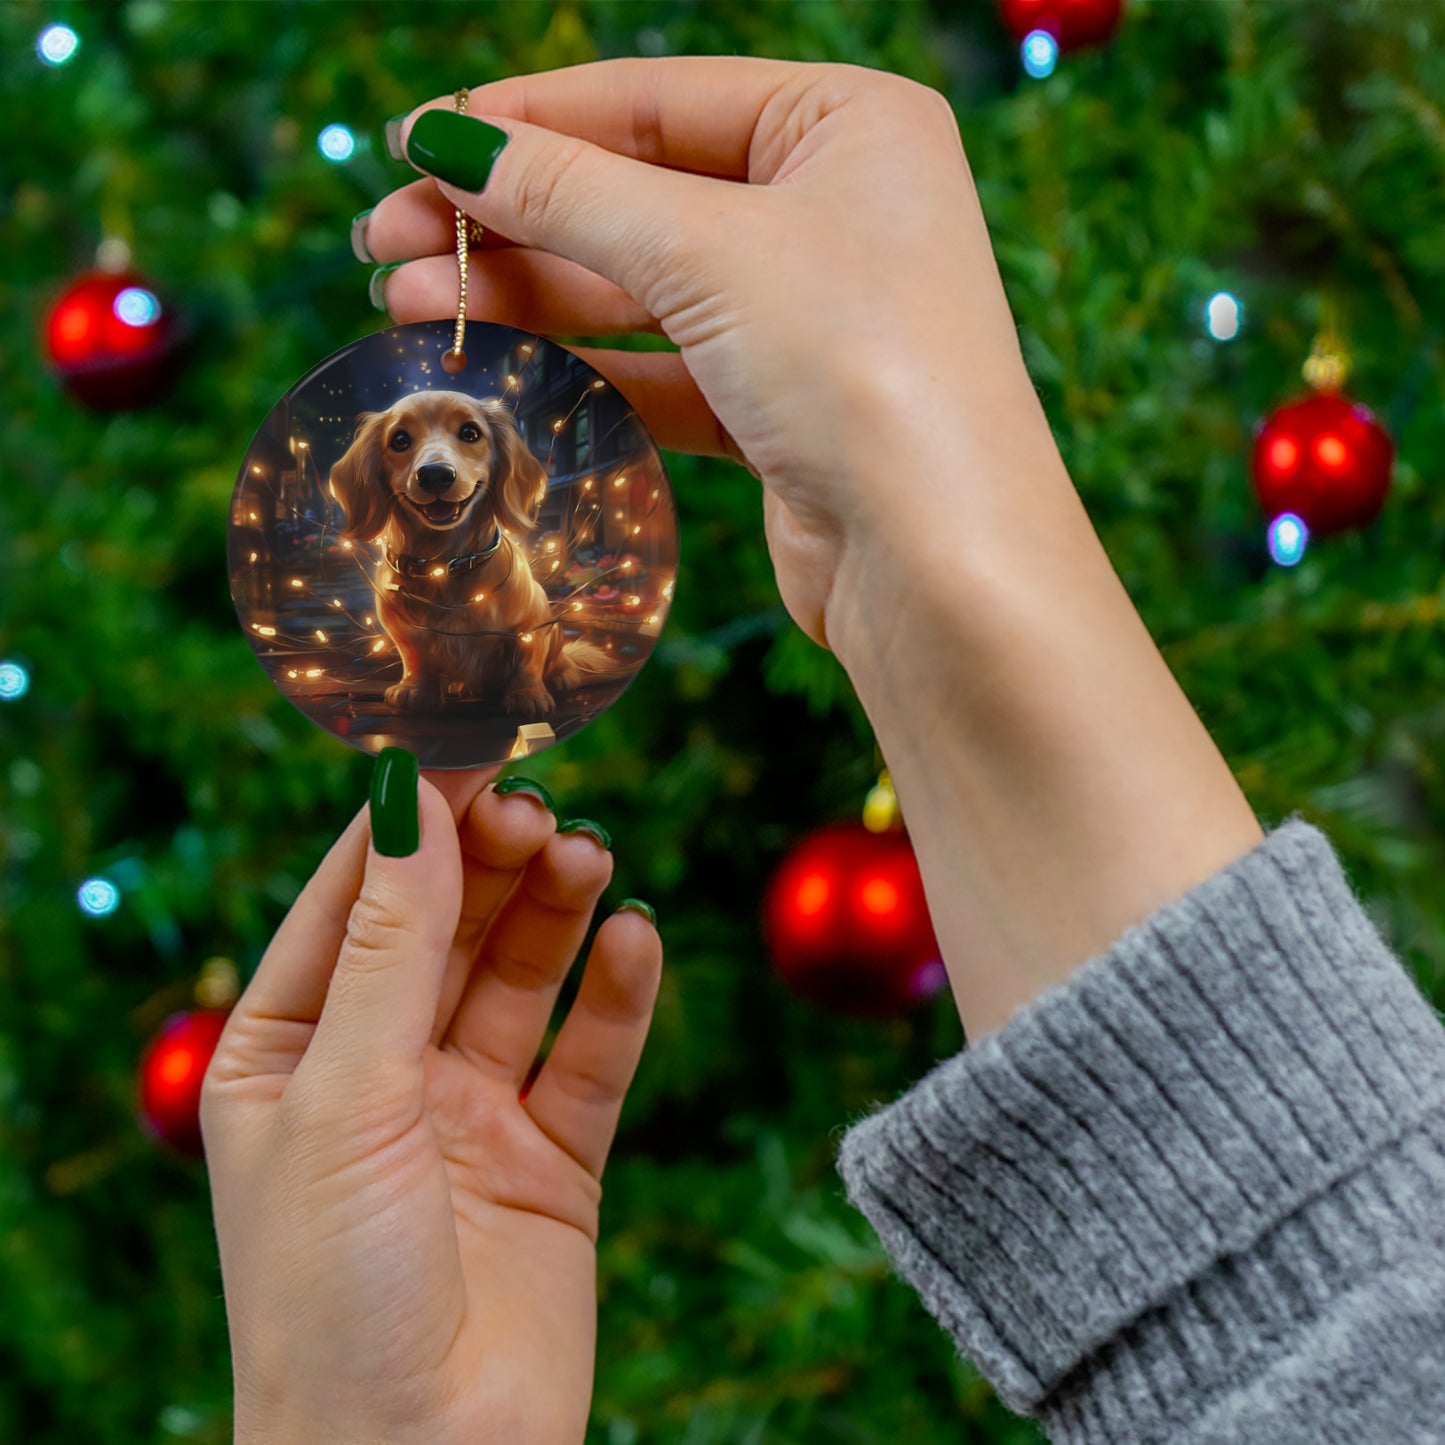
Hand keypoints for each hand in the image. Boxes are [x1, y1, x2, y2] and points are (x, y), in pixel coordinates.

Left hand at [201, 767, 661, 1444]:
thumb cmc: (332, 1294)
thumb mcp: (346, 1096)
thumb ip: (391, 946)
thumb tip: (410, 798)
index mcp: (288, 1052)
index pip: (352, 900)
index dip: (410, 822)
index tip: (468, 744)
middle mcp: (379, 1072)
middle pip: (446, 927)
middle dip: (490, 863)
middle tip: (539, 809)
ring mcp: (468, 1113)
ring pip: (521, 978)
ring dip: (555, 912)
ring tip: (589, 857)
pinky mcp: (552, 1160)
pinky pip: (591, 1055)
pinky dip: (617, 995)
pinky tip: (636, 940)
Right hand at [361, 56, 1056, 653]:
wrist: (938, 560)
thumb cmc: (860, 367)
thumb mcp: (707, 251)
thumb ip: (571, 192)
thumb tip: (449, 141)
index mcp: (848, 124)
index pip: (656, 100)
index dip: (527, 120)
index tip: (415, 142)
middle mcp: (835, 209)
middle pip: (638, 195)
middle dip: (509, 219)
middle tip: (386, 241)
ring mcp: (810, 314)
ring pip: (642, 288)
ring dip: (528, 295)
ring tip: (408, 304)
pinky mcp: (784, 408)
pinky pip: (665, 369)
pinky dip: (584, 368)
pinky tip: (498, 366)